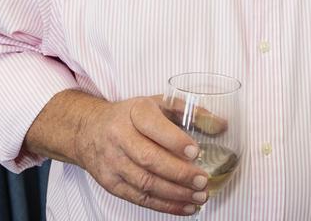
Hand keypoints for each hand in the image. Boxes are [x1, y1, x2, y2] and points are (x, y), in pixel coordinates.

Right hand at [74, 95, 209, 214]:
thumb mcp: (157, 103)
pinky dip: (165, 205)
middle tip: (203, 180)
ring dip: (175, 193)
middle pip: (149, 159)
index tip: (196, 151)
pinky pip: (139, 198)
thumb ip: (190, 112)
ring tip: (199, 197)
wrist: (89, 130)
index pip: (153, 127)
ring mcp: (113, 162)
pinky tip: (185, 207)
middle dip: (179, 173)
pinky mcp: (111, 183)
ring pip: (145, 182)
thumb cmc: (131, 116)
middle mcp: (119, 136)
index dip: (175, 141)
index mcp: (134, 112)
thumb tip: (221, 125)